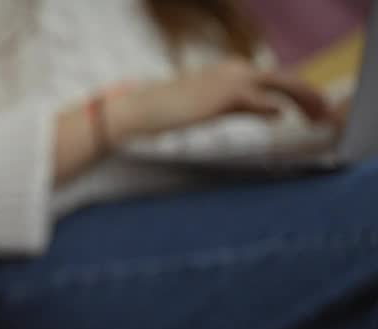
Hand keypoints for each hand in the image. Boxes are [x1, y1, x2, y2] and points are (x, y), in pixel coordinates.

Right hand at [109, 59, 337, 139]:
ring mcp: (232, 80)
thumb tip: (277, 112)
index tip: (313, 109)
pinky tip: (285, 117)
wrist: (144, 108)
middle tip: (325, 114)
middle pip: (285, 79)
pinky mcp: (225, 95)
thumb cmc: (173, 111)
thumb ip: (247, 107)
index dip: (299, 94)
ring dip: (303, 101)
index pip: (275, 80)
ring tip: (318, 116)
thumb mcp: (216, 108)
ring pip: (280, 85)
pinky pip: (258, 101)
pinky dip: (274, 108)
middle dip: (309, 96)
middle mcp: (236, 70)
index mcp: (232, 71)